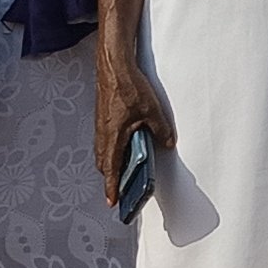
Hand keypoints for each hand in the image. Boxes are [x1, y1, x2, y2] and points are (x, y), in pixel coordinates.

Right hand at [96, 60, 174, 205]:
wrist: (113, 66)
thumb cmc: (128, 87)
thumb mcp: (152, 111)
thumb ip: (161, 130)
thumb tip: (167, 143)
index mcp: (113, 137)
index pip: (111, 170)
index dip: (112, 188)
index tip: (112, 202)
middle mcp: (103, 134)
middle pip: (104, 164)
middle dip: (110, 179)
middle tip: (118, 190)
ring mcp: (100, 126)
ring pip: (103, 152)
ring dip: (110, 164)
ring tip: (120, 173)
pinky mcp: (102, 118)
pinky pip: (103, 141)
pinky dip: (110, 150)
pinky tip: (121, 148)